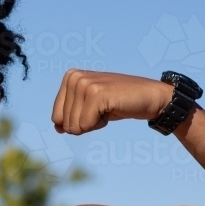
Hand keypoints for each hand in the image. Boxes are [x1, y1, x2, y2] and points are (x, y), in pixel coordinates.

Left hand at [51, 70, 174, 134]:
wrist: (148, 98)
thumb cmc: (118, 104)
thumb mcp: (89, 109)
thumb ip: (69, 116)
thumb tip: (56, 128)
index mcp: (69, 77)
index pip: (56, 117)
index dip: (77, 121)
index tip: (95, 108)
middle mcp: (74, 77)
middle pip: (64, 123)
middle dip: (85, 123)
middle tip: (104, 108)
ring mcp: (84, 83)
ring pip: (74, 126)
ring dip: (93, 124)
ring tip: (108, 107)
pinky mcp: (95, 93)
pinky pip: (84, 126)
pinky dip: (99, 124)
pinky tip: (112, 109)